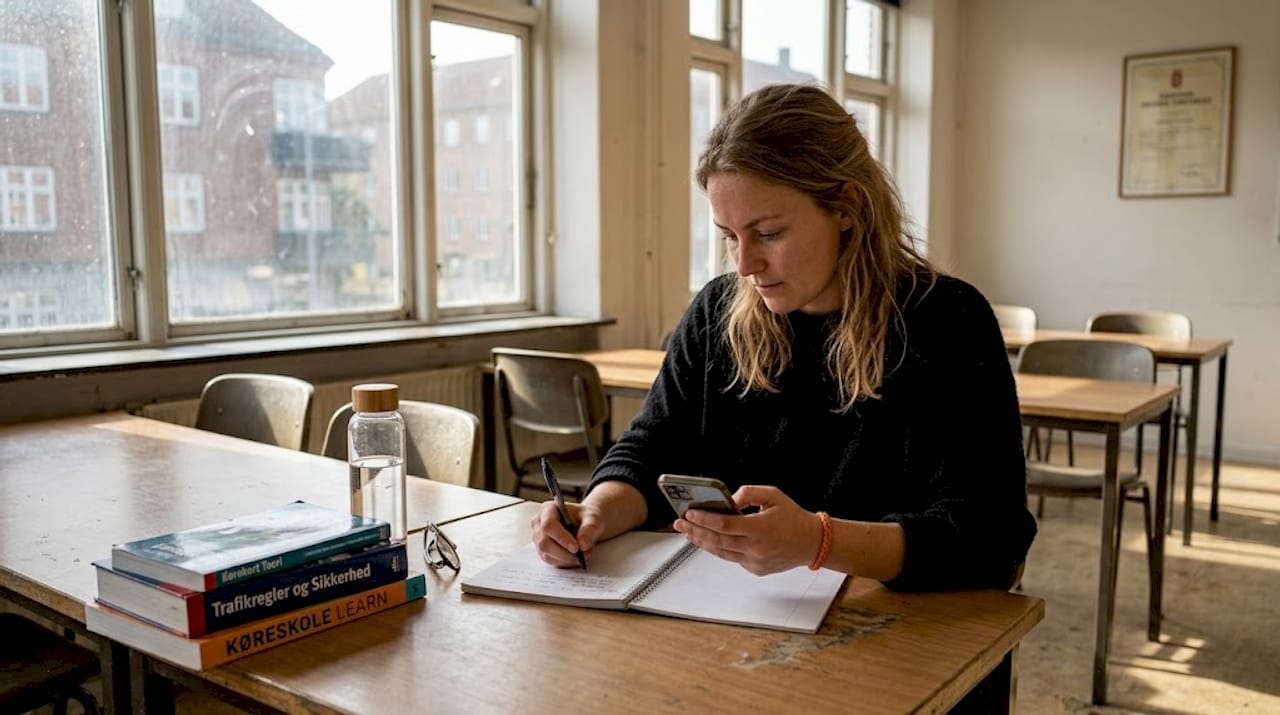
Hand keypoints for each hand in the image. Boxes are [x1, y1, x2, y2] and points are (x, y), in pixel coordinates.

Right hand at [530, 499, 607, 567]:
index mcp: (548, 509)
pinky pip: (551, 561)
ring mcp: (539, 538)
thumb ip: (589, 529)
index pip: (548, 525)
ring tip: (583, 555)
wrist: (586, 524)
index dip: (561, 538)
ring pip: (547, 554)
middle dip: (564, 553)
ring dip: (566, 559)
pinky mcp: (543, 551)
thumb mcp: (593, 518)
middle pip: (544, 542)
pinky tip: (576, 558)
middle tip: (581, 556)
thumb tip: (582, 545)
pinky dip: (565, 562)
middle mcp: (539, 523)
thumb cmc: (586, 517)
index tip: (576, 548)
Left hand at [674, 485, 821, 575]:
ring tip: (688, 533)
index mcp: (760, 528)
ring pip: (721, 553)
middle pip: (717, 540)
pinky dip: (719, 549)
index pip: (724, 525)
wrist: (812, 543)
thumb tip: (728, 502)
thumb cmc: (793, 517)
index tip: (689, 513)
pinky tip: (708, 541)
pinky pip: (732, 558)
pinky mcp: (756, 569)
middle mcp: (756, 548)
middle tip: (679, 524)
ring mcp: (755, 561)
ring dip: (702, 542)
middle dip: (695, 531)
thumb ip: (748, 493)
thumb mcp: (773, 495)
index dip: (703, 520)